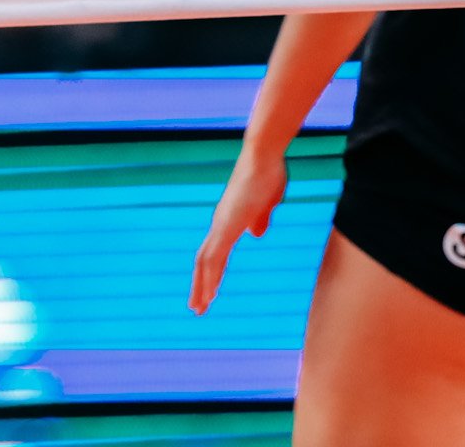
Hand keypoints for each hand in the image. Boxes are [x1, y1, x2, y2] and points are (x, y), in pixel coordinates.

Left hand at [189, 146, 286, 313]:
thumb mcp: (267, 202)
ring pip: (206, 262)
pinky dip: (210, 277)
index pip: (215, 252)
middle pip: (204, 260)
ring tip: (198, 308)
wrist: (264, 155)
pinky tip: (210, 294)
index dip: (212, 272)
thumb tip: (256, 234)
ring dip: (202, 286)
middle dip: (200, 285)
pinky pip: (215, 257)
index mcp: (229, 219)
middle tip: (197, 308)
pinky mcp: (227, 225)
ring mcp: (222, 224)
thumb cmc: (268, 172)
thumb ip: (260, 219)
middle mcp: (220, 223)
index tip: (210, 291)